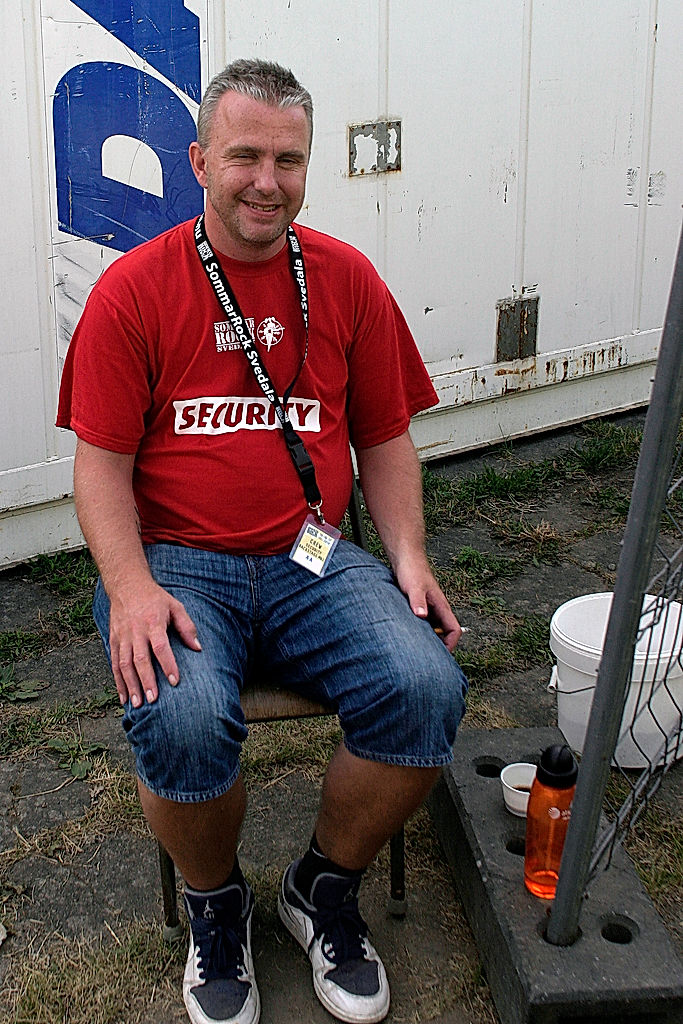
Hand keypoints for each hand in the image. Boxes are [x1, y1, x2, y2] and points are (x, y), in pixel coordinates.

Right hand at [108, 577, 200, 707]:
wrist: (127, 586)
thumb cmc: (155, 599)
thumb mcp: (175, 606)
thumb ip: (187, 627)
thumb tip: (197, 648)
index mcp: (153, 623)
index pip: (160, 647)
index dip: (168, 664)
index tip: (175, 681)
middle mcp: (135, 631)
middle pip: (140, 659)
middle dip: (146, 681)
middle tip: (153, 700)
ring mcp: (122, 637)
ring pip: (124, 664)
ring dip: (130, 686)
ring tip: (137, 704)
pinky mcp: (114, 640)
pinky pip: (114, 664)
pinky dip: (118, 682)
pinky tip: (124, 697)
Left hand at [394, 557, 461, 651]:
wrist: (405, 558)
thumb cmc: (412, 570)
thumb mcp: (414, 587)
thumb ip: (418, 601)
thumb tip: (422, 616)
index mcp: (441, 606)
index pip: (454, 630)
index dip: (450, 644)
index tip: (440, 654)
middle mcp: (437, 609)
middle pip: (444, 633)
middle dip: (438, 646)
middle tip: (425, 657)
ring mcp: (429, 608)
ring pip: (433, 629)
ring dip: (427, 638)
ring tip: (414, 648)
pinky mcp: (419, 607)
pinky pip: (423, 624)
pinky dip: (418, 631)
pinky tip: (406, 634)